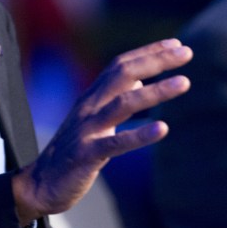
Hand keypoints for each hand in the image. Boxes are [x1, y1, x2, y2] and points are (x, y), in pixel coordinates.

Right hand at [11, 38, 191, 224]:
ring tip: (184, 82)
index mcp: (92, 97)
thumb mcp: (94, 119)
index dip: (148, 52)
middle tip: (187, 52)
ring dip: (156, 91)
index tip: (176, 43)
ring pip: (123, 103)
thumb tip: (138, 79)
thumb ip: (114, 98)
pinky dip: (140, 135)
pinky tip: (163, 129)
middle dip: (156, 61)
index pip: (121, 65)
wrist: (39, 184)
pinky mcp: (86, 154)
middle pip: (123, 74)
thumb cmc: (72, 151)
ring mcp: (87, 129)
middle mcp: (89, 107)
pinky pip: (115, 143)